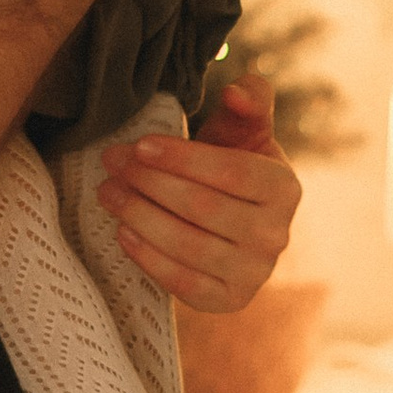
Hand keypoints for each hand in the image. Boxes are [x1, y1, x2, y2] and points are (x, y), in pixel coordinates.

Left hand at [97, 68, 301, 311]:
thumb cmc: (231, 166)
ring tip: (107, 191)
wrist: (232, 224)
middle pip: (203, 207)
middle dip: (149, 182)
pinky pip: (183, 283)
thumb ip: (249, 101)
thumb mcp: (243, 130)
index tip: (140, 145)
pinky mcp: (228, 301)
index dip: (182, 158)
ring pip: (188, 245)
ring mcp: (254, 273)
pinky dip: (148, 257)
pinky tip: (122, 231)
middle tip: (111, 162)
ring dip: (139, 216)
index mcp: (284, 188)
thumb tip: (238, 91)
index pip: (231, 172)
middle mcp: (276, 235)